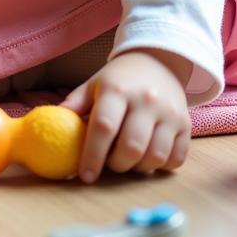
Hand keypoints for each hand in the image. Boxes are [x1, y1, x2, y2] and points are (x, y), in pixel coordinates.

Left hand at [60, 49, 191, 182]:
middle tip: (110, 162)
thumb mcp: (94, 85)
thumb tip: (50, 125)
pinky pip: (176, 159)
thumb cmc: (120, 79)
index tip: (85, 176)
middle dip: (117, 165)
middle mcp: (146, 100)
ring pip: (155, 157)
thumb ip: (74, 104)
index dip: (93, 155)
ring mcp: (169, 113)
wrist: (159, 61)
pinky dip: (161, 166)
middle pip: (131, 147)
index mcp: (117, 90)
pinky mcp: (186, 124)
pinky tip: (149, 156)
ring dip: (138, 167)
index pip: (104, 127)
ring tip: (129, 158)